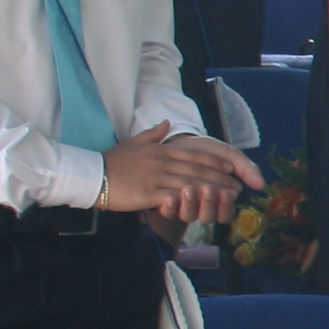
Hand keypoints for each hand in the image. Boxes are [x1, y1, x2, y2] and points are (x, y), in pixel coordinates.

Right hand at [96, 123, 262, 223]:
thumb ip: (153, 134)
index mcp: (160, 150)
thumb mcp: (133, 143)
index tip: (231, 167)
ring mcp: (156, 177)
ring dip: (213, 190)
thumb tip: (166, 123)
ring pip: (191, 183)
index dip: (214, 161)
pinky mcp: (149, 193)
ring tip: (227, 197)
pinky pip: (175, 197)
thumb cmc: (112, 161)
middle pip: (197, 169)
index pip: (194, 154)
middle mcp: (162, 162)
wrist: (91, 175)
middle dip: (220, 177)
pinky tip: (206, 205)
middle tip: (237, 185)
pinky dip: (192, 201)